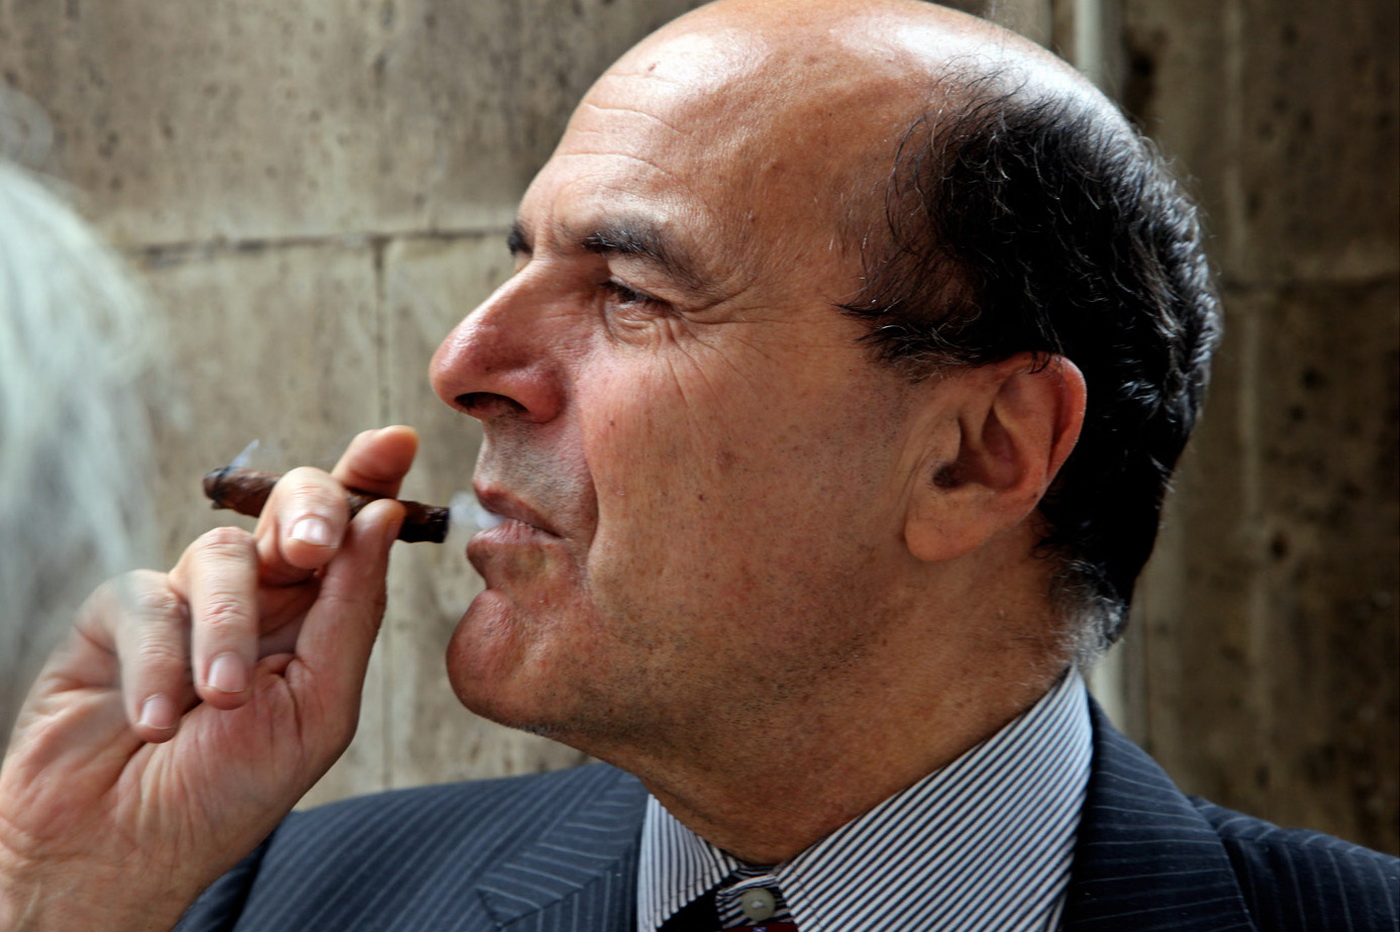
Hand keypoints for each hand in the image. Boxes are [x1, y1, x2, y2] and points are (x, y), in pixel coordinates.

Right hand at [0, 426, 416, 931]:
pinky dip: (159, 662)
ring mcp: (191, 597)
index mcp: (319, 616)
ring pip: (224, 554)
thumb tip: (383, 516)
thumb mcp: (318, 707)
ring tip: (223, 701)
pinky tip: (160, 719)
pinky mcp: (121, 611)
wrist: (122, 848)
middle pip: (293, 509)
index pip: (351, 531)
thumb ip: (352, 611)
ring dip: (226, 633)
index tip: (396, 442)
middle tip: (312, 547)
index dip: (370, 478)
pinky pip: (148, 598)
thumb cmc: (228, 791)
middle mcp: (262, 596)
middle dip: (309, 512)